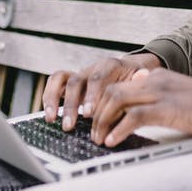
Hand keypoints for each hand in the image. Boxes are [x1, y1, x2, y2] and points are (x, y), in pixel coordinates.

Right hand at [42, 53, 161, 130]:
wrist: (131, 70)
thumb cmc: (136, 80)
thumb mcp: (141, 81)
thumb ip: (139, 81)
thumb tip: (142, 77)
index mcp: (110, 66)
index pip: (98, 78)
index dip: (92, 95)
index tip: (89, 114)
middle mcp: (92, 68)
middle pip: (77, 81)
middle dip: (71, 104)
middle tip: (70, 125)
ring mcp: (81, 74)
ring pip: (62, 80)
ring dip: (55, 99)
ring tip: (52, 119)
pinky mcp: (72, 82)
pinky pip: (56, 82)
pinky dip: (49, 96)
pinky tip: (49, 115)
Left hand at [90, 67, 191, 146]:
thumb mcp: (180, 92)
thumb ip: (159, 92)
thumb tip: (140, 91)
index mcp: (157, 76)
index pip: (118, 85)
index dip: (102, 104)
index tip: (96, 121)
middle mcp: (154, 80)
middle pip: (111, 90)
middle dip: (97, 113)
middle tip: (93, 134)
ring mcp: (160, 93)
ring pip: (116, 100)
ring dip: (103, 121)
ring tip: (99, 140)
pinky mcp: (167, 109)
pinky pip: (134, 117)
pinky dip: (119, 129)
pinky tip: (113, 141)